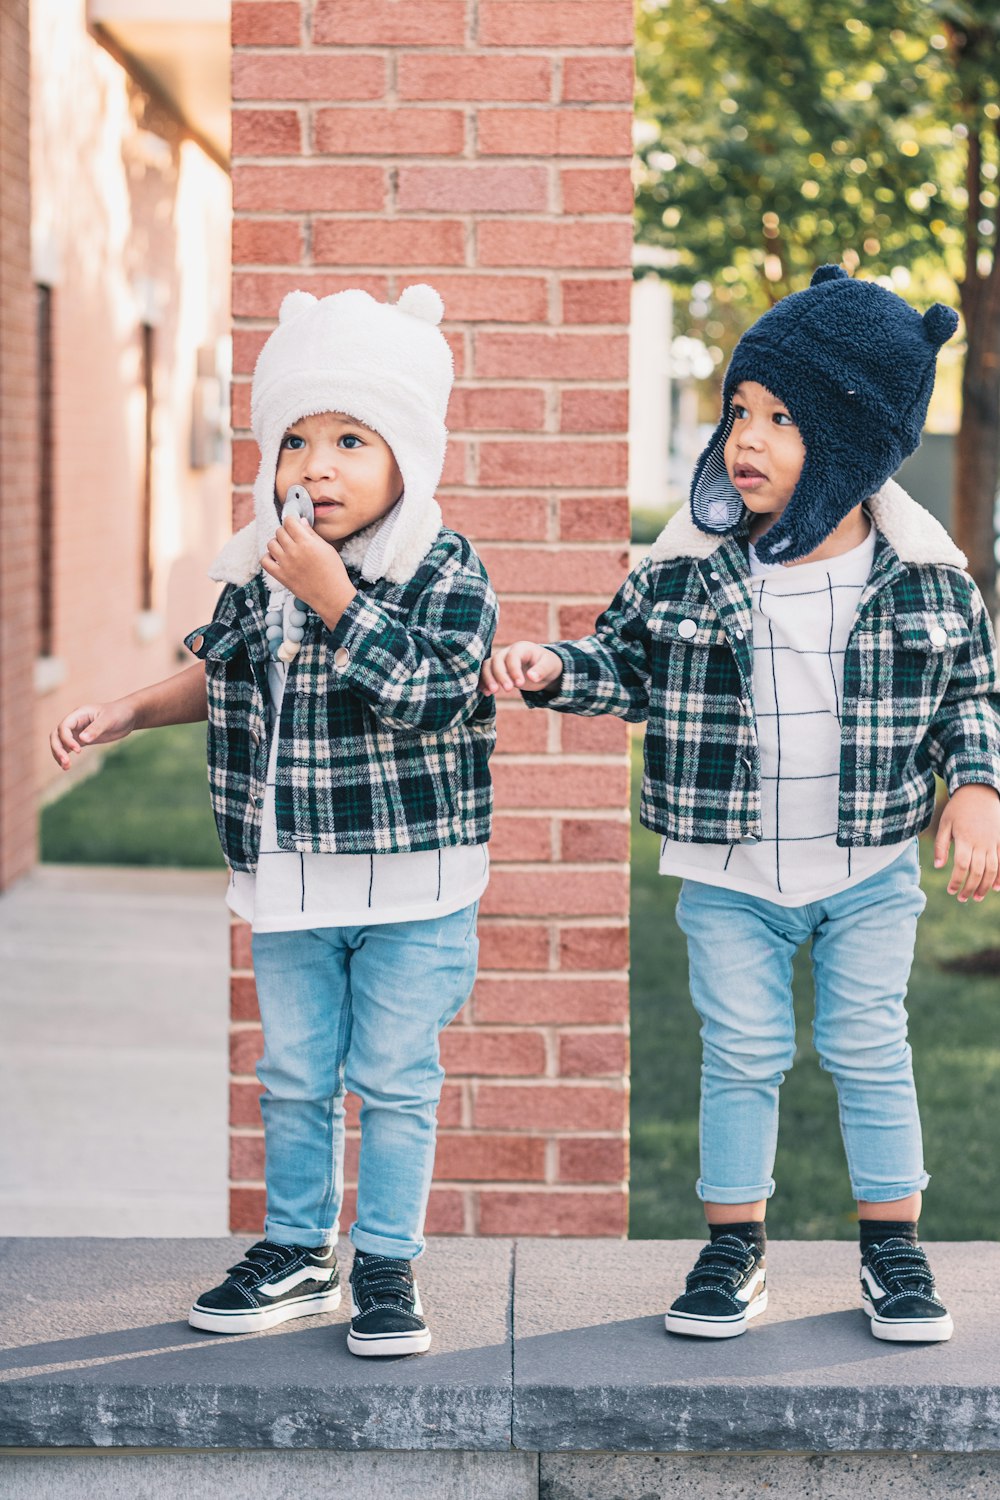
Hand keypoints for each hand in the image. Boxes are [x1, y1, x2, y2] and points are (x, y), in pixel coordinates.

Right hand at [50, 700, 135, 769]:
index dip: (67, 739)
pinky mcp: (82, 740)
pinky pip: (68, 748)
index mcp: (79, 714)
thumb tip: (82, 740)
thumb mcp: (109, 720)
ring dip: (59, 754)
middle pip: (56, 735)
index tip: (78, 751)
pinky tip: (67, 767)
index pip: (64, 727)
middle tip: (65, 762)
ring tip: (66, 767)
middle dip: (58, 749)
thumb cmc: (119, 713)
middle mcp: (75, 722)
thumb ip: (96, 729)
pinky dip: (65, 756)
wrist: (128, 715)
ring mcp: (77, 731)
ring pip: (60, 743)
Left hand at [261, 515, 355, 625]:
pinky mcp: (281, 576)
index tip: (294, 523)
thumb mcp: (327, 548)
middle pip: (279, 531)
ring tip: (285, 548)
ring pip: (271, 544)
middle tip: (292, 537)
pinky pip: (265, 561)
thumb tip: (301, 521)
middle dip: (285, 531)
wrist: (332, 595)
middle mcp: (294, 552)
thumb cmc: (333, 572)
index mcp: (306, 543)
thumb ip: (312, 534)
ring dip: (277, 543)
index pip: (289, 522)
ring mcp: (285, 564)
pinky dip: (268, 557)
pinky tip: (276, 558)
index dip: (291, 520)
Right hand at [480, 641, 563, 694]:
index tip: (520, 684)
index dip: (514, 670)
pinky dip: (483, 682)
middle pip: (497, 660)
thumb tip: (531, 677)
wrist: (543, 668)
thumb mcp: (549, 666)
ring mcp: (500, 660)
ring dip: (488, 679)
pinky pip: (485, 673)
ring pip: (487, 666)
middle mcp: (508, 652)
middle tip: (508, 689)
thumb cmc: (547, 665)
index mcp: (521, 648)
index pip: (513, 657)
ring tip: (493, 692)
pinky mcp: (496, 670)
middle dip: (500, 675)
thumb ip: (541, 670)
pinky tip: (486, 693)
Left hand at [933, 783, 999, 901]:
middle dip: (970, 888)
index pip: (962, 866)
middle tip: (962, 898)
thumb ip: (940, 846)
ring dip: (985, 886)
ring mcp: (993, 842)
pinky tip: (996, 888)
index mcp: (964, 839)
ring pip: (992, 869)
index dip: (957, 881)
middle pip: (978, 871)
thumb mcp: (944, 824)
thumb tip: (938, 867)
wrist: (979, 792)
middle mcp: (981, 842)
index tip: (950, 891)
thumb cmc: (958, 808)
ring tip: (977, 897)